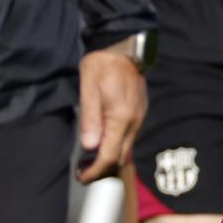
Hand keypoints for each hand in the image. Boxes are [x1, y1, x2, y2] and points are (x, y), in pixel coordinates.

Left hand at [76, 40, 146, 182]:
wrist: (123, 45)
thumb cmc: (102, 65)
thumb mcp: (88, 89)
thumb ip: (90, 118)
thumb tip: (89, 146)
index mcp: (121, 118)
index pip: (110, 156)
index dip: (95, 171)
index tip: (82, 177)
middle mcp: (134, 121)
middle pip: (121, 156)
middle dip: (102, 168)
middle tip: (83, 170)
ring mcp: (140, 116)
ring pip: (126, 147)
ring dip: (110, 156)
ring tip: (90, 157)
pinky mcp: (140, 110)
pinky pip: (130, 135)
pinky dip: (117, 143)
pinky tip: (104, 139)